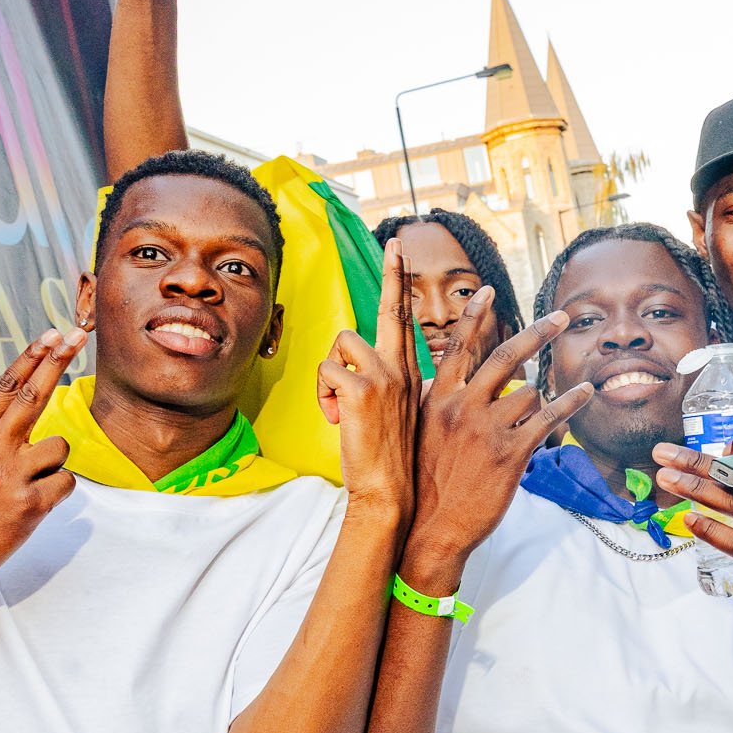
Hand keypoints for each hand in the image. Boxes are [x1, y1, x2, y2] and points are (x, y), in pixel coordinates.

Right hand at [0, 332, 84, 596]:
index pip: (6, 388)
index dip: (31, 358)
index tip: (50, 334)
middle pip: (32, 397)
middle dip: (57, 362)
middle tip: (77, 336)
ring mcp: (10, 476)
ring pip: (59, 447)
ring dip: (53, 463)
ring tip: (29, 483)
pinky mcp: (28, 504)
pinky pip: (65, 483)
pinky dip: (58, 492)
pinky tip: (36, 502)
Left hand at [316, 241, 420, 530]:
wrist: (387, 491)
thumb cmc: (385, 458)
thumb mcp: (394, 415)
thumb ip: (386, 385)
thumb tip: (355, 369)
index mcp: (409, 374)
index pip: (405, 320)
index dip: (402, 284)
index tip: (402, 252)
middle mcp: (402, 368)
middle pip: (393, 308)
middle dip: (396, 272)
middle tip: (398, 241)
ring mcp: (385, 375)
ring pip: (340, 344)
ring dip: (330, 374)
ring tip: (341, 408)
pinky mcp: (361, 387)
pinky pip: (326, 370)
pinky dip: (322, 396)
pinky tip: (337, 419)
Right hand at [402, 298, 592, 583]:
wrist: (431, 528)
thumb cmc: (428, 482)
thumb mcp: (424, 432)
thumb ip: (440, 401)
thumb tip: (452, 375)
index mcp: (438, 399)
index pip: (458, 347)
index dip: (475, 316)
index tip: (488, 290)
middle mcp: (462, 407)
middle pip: (505, 356)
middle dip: (537, 333)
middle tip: (562, 316)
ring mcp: (487, 429)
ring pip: (528, 393)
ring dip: (539, 399)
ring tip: (536, 415)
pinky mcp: (511, 453)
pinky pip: (549, 418)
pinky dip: (571, 402)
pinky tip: (586, 392)